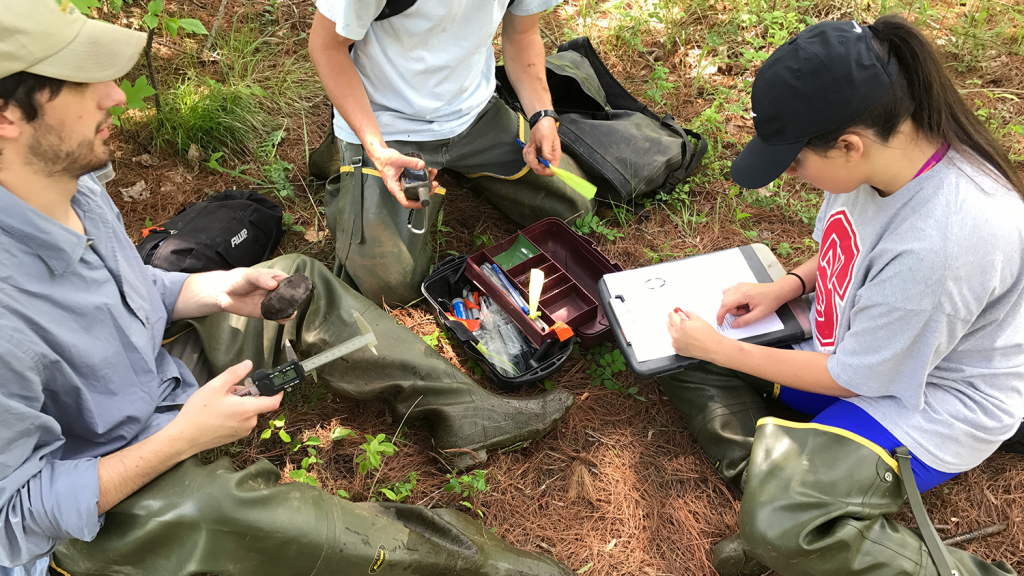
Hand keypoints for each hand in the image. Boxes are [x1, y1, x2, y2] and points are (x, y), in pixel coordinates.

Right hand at [168, 360, 282, 454]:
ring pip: (248, 413)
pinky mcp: (234, 437)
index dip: (278, 392)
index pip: (273, 402)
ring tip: (220, 403)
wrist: (184, 438)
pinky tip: (218, 413)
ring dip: (239, 405)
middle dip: (246, 395)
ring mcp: (242, 432)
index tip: (276, 385)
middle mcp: (248, 423)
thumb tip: (248, 364)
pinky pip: (241, 421)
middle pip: (256, 404)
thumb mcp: (215, 386)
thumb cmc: (198, 412)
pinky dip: (235, 414)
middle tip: (228, 391)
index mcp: (247, 410)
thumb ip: (234, 374)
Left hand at [216, 268, 291, 322]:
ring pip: (287, 308)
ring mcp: (272, 302)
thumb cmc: (237, 279)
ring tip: (287, 313)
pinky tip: (281, 319)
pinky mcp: (266, 313)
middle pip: (291, 297)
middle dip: (294, 302)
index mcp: (276, 278)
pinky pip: (278, 317)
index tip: (296, 293)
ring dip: (290, 311)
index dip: (295, 287)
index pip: (291, 282)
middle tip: (290, 305)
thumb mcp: (249, 275)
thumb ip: (261, 278)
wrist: (223, 293)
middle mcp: (277, 290)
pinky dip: (282, 319)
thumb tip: (273, 285)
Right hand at [365, 144, 438, 208]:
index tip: (425, 201)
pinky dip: (423, 176)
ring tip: (433, 174)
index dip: (416, 204)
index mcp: (395, 188)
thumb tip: (421, 165)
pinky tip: (427, 170)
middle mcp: (399, 187)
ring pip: (416, 186)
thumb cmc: (384, 159)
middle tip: (434, 184)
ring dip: (426, 181)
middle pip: (414, 195)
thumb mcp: (398, 160)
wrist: (380, 153)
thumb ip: (410, 162)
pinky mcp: (406, 177)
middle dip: (426, 190)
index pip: (405, 202)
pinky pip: (416, 180)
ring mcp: (403, 183)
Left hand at [523, 116, 559, 176]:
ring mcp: (540, 157)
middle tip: (532, 150)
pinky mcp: (534, 155)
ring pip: (531, 165)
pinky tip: (529, 146)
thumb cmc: (547, 129)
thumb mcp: (547, 138)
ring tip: (531, 146)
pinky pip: (527, 159)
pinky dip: (525, 153)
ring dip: (528, 156)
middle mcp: (548, 159)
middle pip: (539, 169)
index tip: (537, 162)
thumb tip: (548, 159)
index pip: (551, 171)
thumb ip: (547, 150)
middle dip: (532, 161)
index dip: (543, 171)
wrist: (540, 122)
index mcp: (554, 157)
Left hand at [667, 310, 725, 360]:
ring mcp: (675, 343)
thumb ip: (688, 314)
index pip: (670, 315)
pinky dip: (679, 340)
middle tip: (684, 323)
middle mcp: (675, 335)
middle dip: (675, 322)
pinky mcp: (677, 350)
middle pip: (669, 324)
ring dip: (677, 331)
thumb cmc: (707, 334)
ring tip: (688, 333)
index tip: (678, 314)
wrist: (713, 348)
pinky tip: (688, 340)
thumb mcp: (698, 319)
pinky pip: (674, 342)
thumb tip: (683, 313)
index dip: (675, 314)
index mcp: (679, 325)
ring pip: (671, 333)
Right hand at [716, 281, 791, 328]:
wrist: (777, 291)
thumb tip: (734, 325)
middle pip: (725, 302)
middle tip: (746, 312)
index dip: (720, 315)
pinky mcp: (740, 285)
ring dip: (733, 306)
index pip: (725, 305)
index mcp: (743, 294)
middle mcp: (739, 287)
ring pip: (726, 298)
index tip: (720, 323)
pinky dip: (731, 300)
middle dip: (733, 311)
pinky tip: (740, 302)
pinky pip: (728, 293)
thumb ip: (745, 320)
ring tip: (745, 307)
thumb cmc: (770, 301)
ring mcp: (738, 285)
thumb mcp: (759, 314)